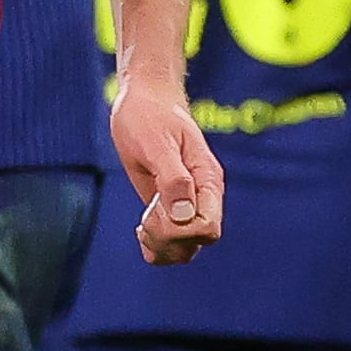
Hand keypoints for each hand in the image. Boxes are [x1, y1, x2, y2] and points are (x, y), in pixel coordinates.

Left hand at [111, 81, 224, 264]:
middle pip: (197, 243)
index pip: (208, 228)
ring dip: (162, 247)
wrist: (145, 100)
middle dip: (167, 239)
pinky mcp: (172, 208)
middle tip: (145, 216)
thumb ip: (173, 178)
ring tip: (142, 225)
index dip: (179, 231)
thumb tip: (185, 215)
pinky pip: (174, 244)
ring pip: (187, 250)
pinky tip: (142, 231)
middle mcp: (202, 196)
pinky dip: (158, 247)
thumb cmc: (149, 115)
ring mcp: (188, 204)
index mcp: (207, 180)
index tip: (154, 210)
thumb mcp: (157, 143)